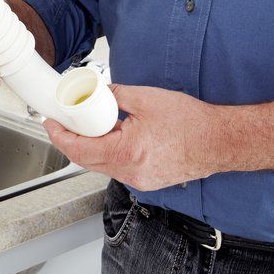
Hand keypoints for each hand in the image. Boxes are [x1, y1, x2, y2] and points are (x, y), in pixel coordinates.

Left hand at [43, 84, 222, 190]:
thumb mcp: (147, 99)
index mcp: (125, 153)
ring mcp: (138, 179)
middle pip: (86, 160)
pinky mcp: (147, 180)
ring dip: (90, 148)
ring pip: (101, 165)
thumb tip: (100, 93)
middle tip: (63, 124)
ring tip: (88, 127)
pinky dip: (108, 153)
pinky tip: (111, 138)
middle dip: (71, 141)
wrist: (222, 141)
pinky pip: (117, 168)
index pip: (79, 149)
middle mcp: (130, 172)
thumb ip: (117, 95)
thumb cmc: (192, 123)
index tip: (51, 124)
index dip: (60, 136)